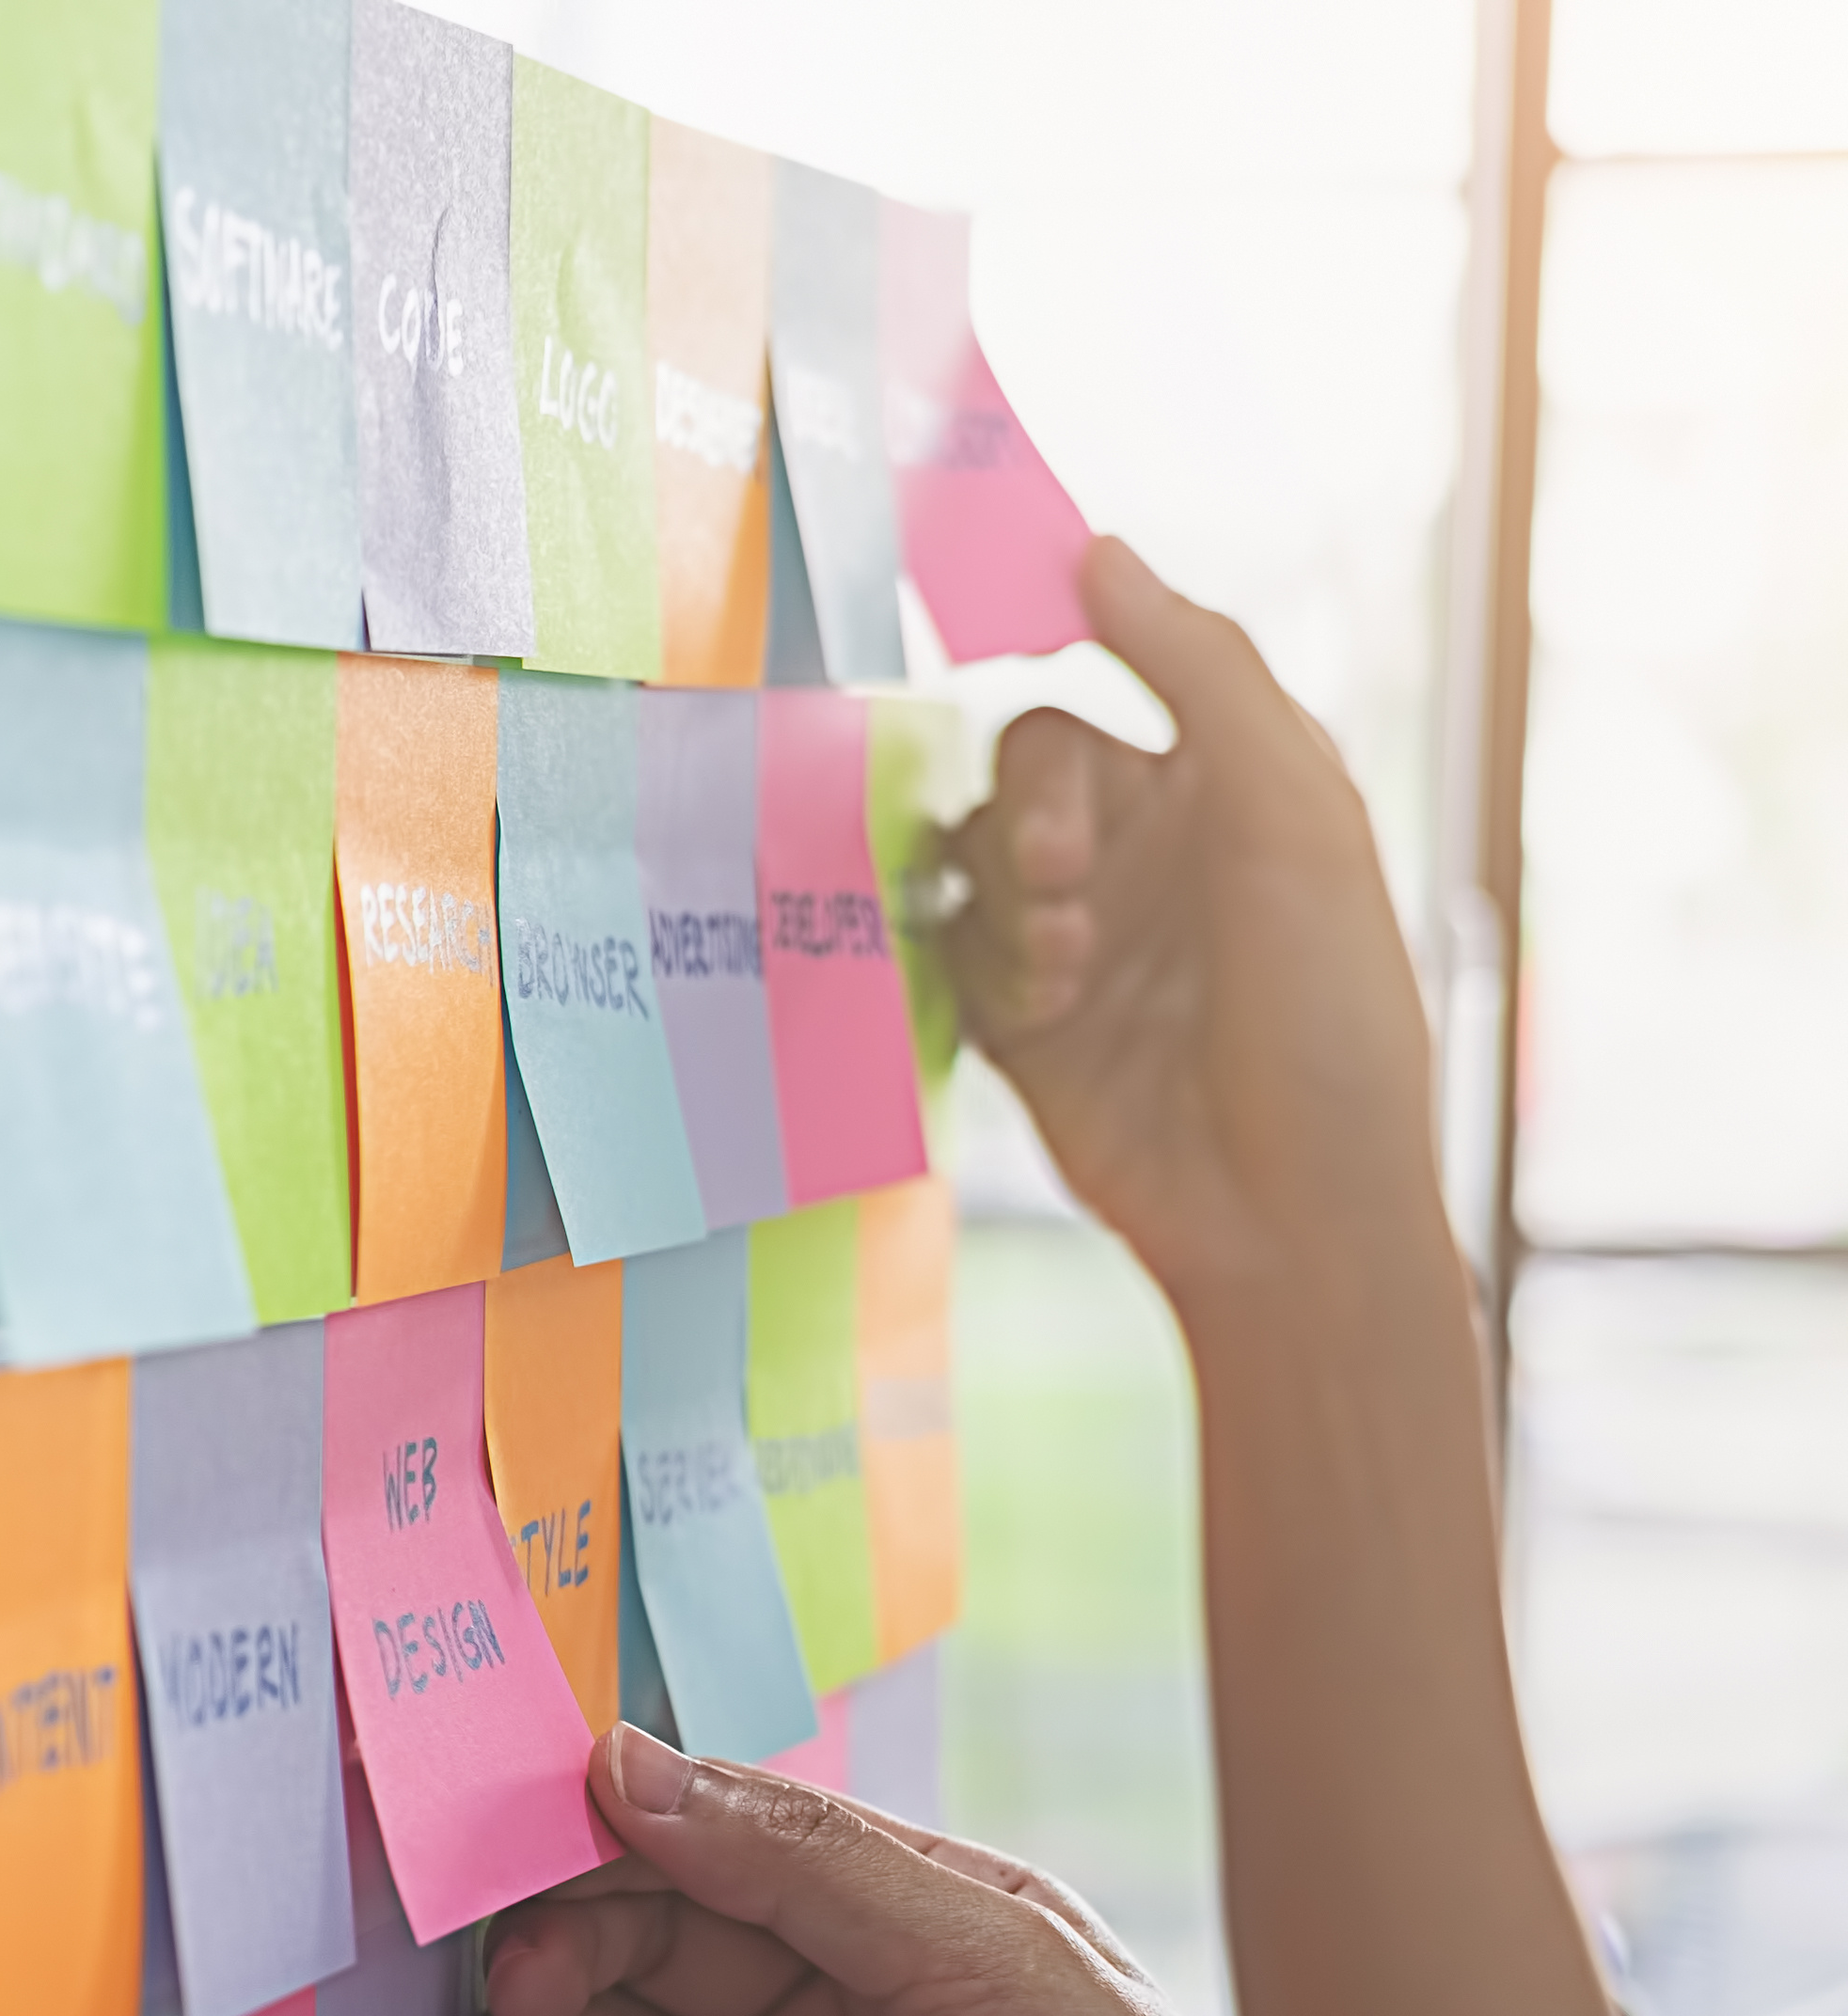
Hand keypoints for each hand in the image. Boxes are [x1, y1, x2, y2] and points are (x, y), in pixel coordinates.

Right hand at [947, 539, 1452, 1311]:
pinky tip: (1046, 1005)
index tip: (994, 620)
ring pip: (973, 853)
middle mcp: (1147, 849)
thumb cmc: (1324, 1006)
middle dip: (1037, 810)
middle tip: (1068, 874)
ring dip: (1011, 893)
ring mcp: (1076, 934)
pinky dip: (985, 964)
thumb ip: (1198, 669)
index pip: (1111, 676)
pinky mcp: (1016, 1020)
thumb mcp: (1290, 810)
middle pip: (1025, 764)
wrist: (1282, 1205)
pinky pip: (950, 949)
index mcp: (1226, 784)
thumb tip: (1098, 551)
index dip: (1063, 651)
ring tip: (1070, 960)